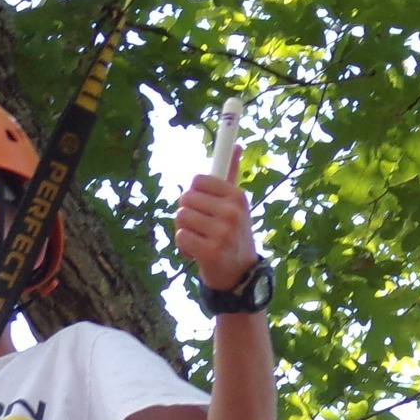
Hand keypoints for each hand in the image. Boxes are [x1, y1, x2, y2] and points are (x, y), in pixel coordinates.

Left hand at [172, 147, 259, 294]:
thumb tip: (237, 145)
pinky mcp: (211, 252)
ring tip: (200, 240)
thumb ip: (231, 175)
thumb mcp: (236, 205)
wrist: (239, 274)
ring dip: (185, 231)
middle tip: (201, 228)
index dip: (194, 195)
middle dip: (187, 214)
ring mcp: (223, 233)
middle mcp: (232, 212)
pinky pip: (180, 237)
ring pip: (181, 218)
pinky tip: (196, 252)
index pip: (197, 181)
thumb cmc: (232, 234)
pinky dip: (183, 246)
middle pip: (185, 199)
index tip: (204, 207)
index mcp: (237, 196)